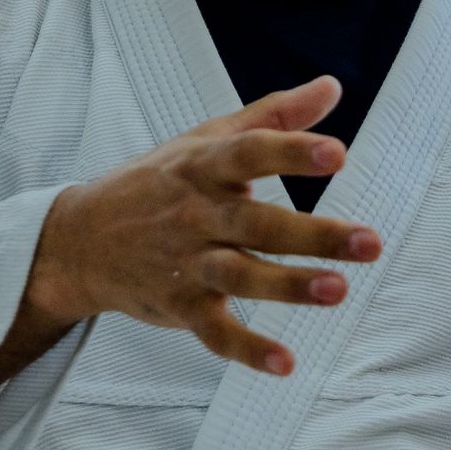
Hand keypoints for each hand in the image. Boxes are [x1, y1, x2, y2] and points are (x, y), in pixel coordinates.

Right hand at [28, 77, 380, 377]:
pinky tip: (285, 364)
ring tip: (337, 290)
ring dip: (289, 286)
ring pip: (241, 276)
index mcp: (204, 168)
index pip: (250, 155)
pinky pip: (215, 332)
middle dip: (315, 235)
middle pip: (258, 225)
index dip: (292, 153)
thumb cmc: (157, 184)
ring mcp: (187, 263)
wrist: (80, 239)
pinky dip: (247, 350)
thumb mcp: (205, 141)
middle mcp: (196, 215)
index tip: (337, 154)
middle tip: (369, 243)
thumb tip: (332, 86)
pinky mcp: (179, 306)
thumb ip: (273, 116)